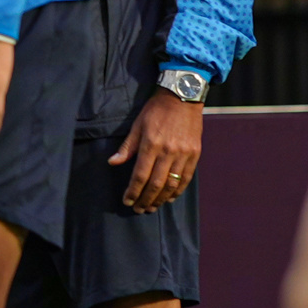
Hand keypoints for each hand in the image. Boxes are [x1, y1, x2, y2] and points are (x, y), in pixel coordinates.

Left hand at [113, 88, 204, 210]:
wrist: (183, 97)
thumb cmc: (155, 111)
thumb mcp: (136, 125)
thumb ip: (126, 147)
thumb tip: (112, 163)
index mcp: (151, 144)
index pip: (140, 175)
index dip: (133, 191)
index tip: (127, 201)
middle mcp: (168, 151)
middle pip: (156, 183)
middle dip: (146, 199)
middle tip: (139, 209)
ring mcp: (183, 153)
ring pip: (172, 183)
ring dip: (161, 198)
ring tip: (152, 207)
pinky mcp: (195, 154)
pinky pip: (187, 177)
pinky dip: (178, 190)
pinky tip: (170, 197)